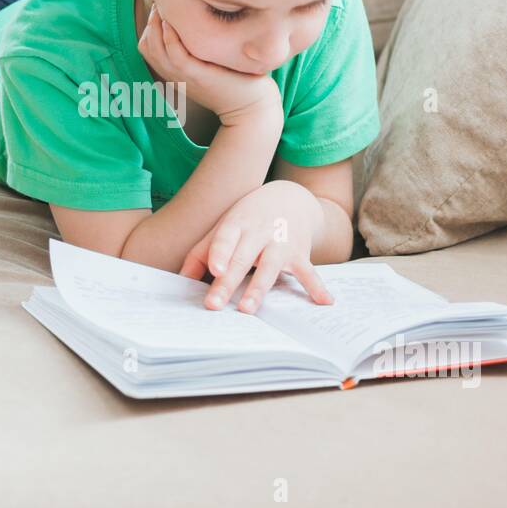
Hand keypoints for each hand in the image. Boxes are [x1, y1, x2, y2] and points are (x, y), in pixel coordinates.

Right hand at [138, 3, 279, 123]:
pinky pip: (176, 56)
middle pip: (147, 46)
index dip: (150, 25)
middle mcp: (175, 75)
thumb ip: (201, 46)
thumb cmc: (238, 80)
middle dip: (151, 21)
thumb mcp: (212, 61)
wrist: (252, 108)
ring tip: (165, 8)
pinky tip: (173, 23)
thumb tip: (202, 19)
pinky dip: (170, 38)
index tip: (163, 7)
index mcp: (175, 72)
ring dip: (156, 26)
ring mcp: (185, 76)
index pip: (147, 46)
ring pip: (156, 50)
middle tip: (162, 2)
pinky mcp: (198, 76)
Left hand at [180, 181, 334, 312]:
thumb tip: (180, 280)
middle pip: (242, 259)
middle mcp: (260, 232)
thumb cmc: (249, 218)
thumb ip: (202, 252)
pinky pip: (309, 272)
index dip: (220, 252)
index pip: (225, 238)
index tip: (214, 270)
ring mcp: (281, 243)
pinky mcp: (300, 254)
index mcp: (237, 223)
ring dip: (259, 288)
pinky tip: (325, 301)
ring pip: (269, 267)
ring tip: (247, 309)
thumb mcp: (225, 226)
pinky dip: (317, 286)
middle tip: (214, 305)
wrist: (290, 198)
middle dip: (228, 282)